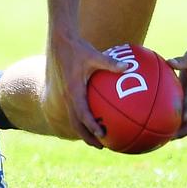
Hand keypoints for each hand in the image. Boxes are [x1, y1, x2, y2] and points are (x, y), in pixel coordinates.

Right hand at [51, 31, 127, 145]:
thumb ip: (110, 63)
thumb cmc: (78, 47)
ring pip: (72, 119)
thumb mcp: (94, 55)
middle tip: (102, 146)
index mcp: (73, 90)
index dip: (91, 126)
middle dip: (87, 137)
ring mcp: (62, 96)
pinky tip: (93, 118)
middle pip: (75, 124)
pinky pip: (72, 109)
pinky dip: (81, 118)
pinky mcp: (63, 93)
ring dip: (83, 130)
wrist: (59, 42)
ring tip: (97, 138)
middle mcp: (66, 96)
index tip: (102, 134)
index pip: (82, 114)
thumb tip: (127, 68)